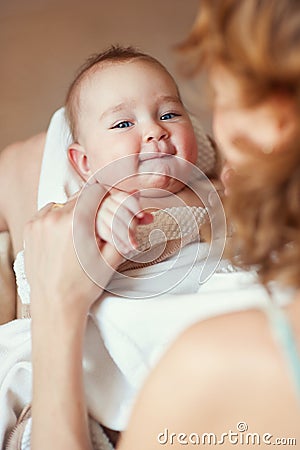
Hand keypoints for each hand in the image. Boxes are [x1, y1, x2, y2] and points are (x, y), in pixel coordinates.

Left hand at [24, 182, 122, 317]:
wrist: (56, 305)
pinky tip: (67, 237)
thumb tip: (133, 213)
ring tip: (84, 234)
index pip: (96, 190)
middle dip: (95, 206)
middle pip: (81, 196)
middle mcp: (54, 218)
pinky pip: (49, 214)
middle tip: (102, 223)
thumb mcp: (111, 258)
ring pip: (65, 204)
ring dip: (77, 212)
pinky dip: (60, 219)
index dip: (110, 195)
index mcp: (76, 222)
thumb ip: (123, 229)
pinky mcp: (30, 229)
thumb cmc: (81, 286)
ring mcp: (39, 223)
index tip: (114, 202)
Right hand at [96, 189, 152, 254]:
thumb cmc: (118, 221)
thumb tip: (150, 218)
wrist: (100, 228)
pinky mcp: (94, 225)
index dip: (135, 206)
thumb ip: (140, 217)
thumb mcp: (130, 217)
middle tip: (137, 240)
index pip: (126, 198)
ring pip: (114, 223)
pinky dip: (116, 242)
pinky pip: (106, 232)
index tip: (141, 215)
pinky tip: (124, 249)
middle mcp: (107, 204)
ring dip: (125, 237)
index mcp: (117, 198)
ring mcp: (100, 214)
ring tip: (132, 247)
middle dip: (131, 227)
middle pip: (121, 212)